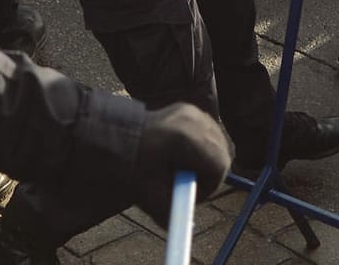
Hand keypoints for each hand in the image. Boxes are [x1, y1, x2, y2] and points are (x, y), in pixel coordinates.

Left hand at [129, 102, 231, 224]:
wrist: (117, 137)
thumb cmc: (132, 166)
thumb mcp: (150, 194)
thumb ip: (171, 212)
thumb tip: (187, 229)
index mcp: (183, 138)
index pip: (218, 166)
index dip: (210, 185)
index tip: (193, 194)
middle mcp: (192, 119)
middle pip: (222, 153)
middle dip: (211, 172)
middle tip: (190, 184)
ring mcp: (191, 111)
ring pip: (217, 142)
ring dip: (206, 159)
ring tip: (180, 166)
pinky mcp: (189, 109)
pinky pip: (208, 133)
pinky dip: (201, 146)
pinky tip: (180, 152)